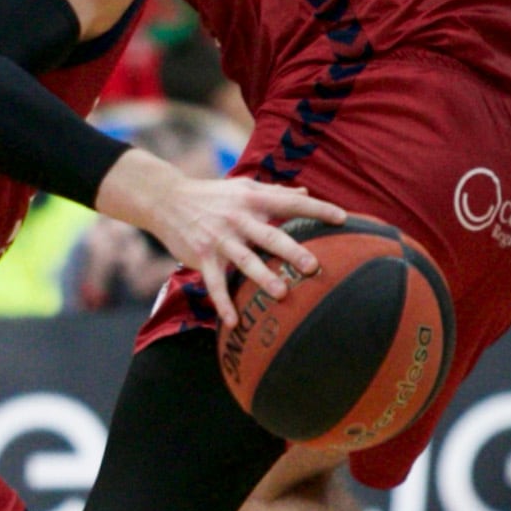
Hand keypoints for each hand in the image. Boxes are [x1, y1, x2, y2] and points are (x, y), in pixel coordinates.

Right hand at [107, 156, 347, 328]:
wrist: (167, 199)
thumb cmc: (213, 195)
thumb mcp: (243, 187)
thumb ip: (274, 192)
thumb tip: (304, 192)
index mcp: (253, 199)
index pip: (290, 203)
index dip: (317, 209)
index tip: (343, 219)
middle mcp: (238, 218)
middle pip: (270, 236)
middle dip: (292, 251)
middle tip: (314, 267)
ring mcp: (220, 239)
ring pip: (245, 260)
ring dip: (263, 278)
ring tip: (282, 295)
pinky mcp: (202, 257)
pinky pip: (214, 284)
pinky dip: (222, 303)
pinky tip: (232, 323)